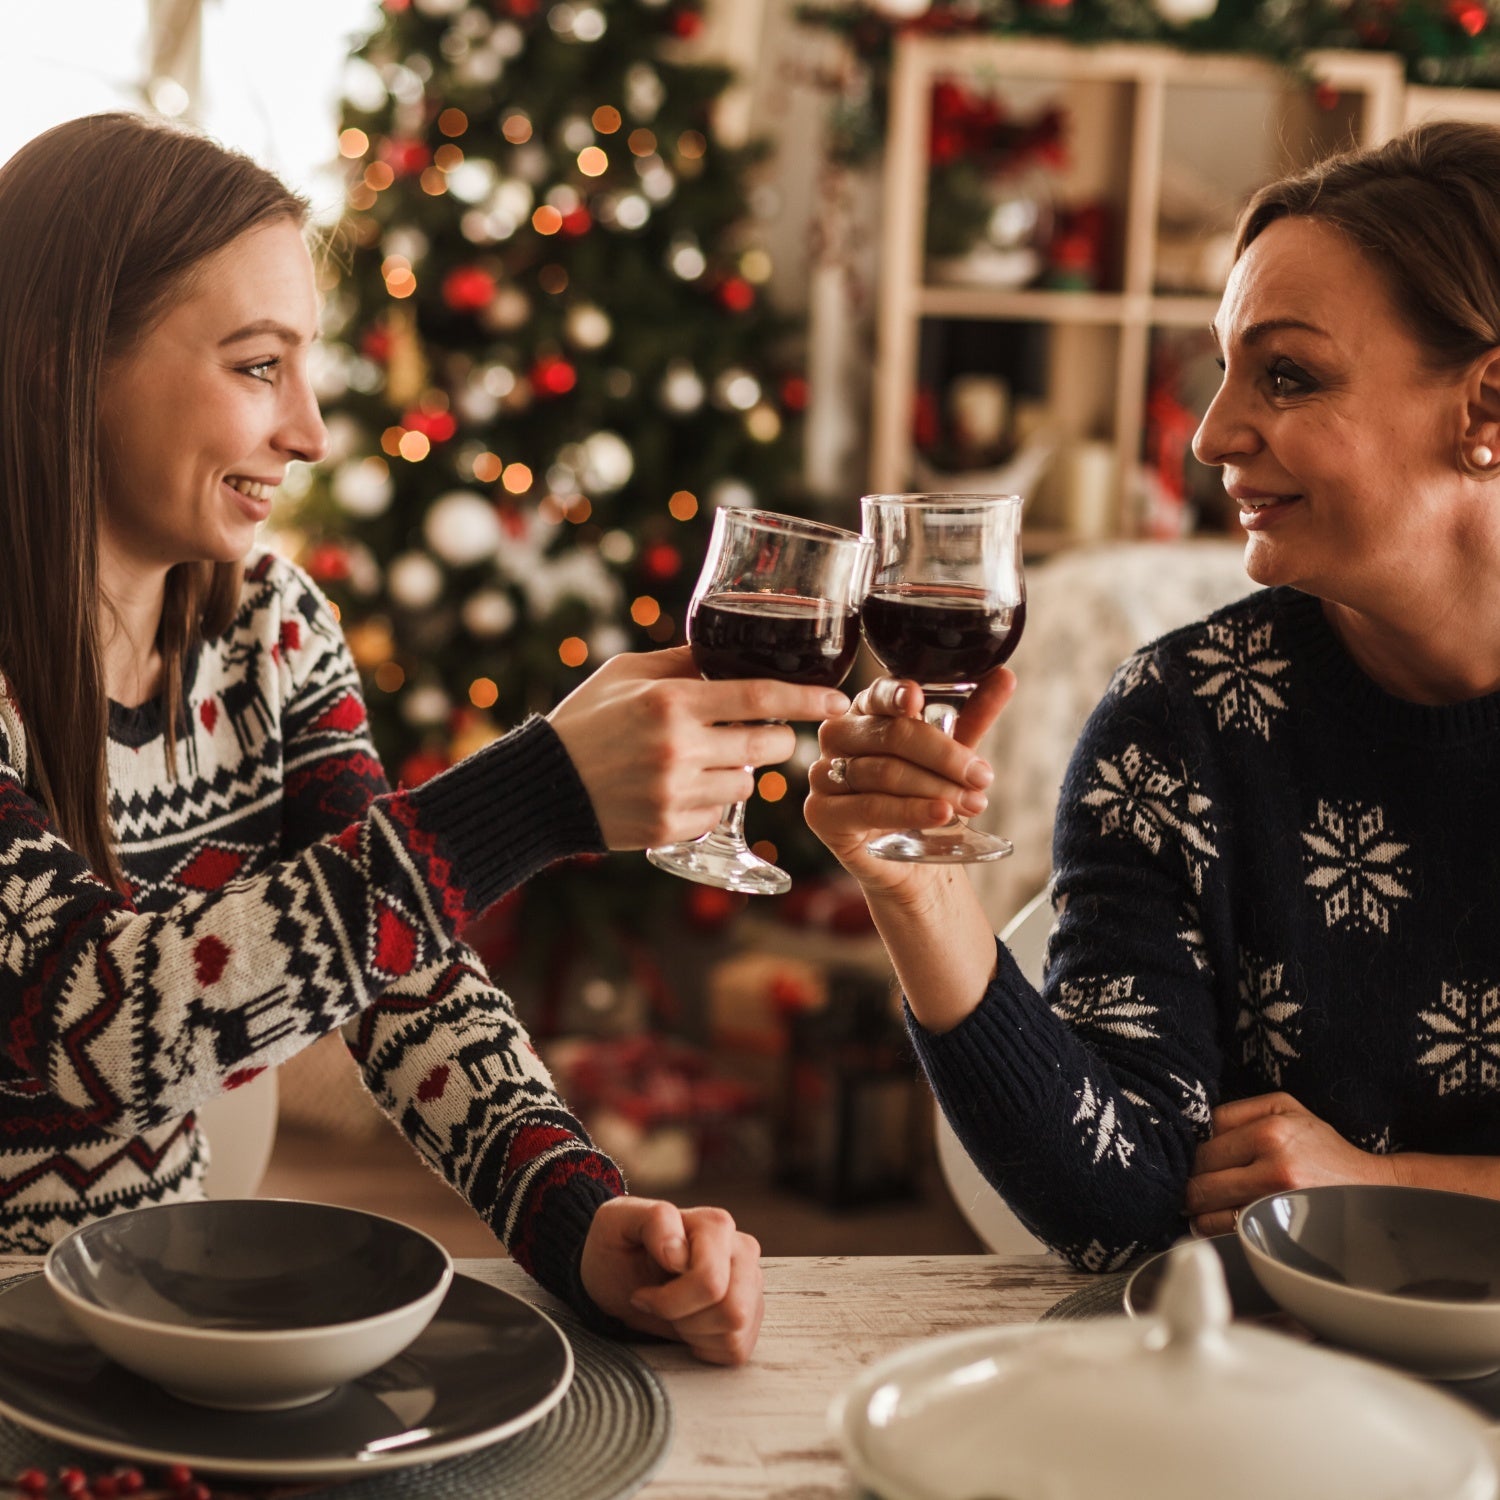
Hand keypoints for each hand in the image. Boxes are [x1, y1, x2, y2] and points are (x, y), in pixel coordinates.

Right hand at [548, 646, 849, 849]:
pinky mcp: (671, 827)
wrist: (542, 786)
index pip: (762, 697)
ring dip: (740, 771)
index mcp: (673, 701)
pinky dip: (711, 799)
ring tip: (704, 760)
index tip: (839, 701)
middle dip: (776, 740)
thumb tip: (732, 647)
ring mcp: (676, 792)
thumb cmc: (585, 720)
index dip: (808, 699)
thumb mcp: (627, 673)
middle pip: (769, 747)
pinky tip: (679, 787)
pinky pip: (720, 811)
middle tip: (761, 733)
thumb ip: (683, 661)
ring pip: (749, 784)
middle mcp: (680, 748)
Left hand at [580, 1196, 763, 1365]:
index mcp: (715, 1225)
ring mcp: (750, 1282)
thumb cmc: (617, 1247)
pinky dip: (707, 1348)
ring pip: (736, 1333)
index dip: (668, 1301)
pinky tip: (689, 1326)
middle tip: (660, 1306)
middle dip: (685, 1319)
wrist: (618, 1275)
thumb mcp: (616, 1222)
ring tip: (675, 1313)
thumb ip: (654, 1220)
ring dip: (695, 1333)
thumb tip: (679, 1251)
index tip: (641, 1293)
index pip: (710, 1282)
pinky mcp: (752, 1311)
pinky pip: (738, 1349)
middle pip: (733, 1311)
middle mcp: (742, 1249)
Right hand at [803, 667, 1013, 892]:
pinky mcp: (820, 813)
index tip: (919, 700)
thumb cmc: (926, 796)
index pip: (877, 694)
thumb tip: (1005, 676)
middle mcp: (837, 737)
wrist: (914, 860)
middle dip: (943, 756)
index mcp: (864, 711)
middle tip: (982, 776)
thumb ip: (974, 715)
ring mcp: (823, 774)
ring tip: (973, 802)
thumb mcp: (953, 754)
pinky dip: (909, 810)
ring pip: (884, 773)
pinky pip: (869, 807)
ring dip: (935, 788)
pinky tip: (940, 813)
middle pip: (889, 736)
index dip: (897, 695)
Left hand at [1185, 1091, 1397, 1236]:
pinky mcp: (1281, 1232)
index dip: (1187, 1155)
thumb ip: (1236, 1113)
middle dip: (1187, 1185)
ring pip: (1207, 1211)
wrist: (1374, 1191)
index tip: (1184, 1161)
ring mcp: (1277, 1202)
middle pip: (1199, 1179)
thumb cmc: (1322, 1148)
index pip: (1201, 1144)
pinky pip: (1226, 1233)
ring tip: (1200, 1207)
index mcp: (1270, 1130)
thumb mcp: (1284, 1110)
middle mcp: (1274, 1165)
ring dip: (1196, 1211)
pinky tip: (1216, 1223)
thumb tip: (1192, 1131)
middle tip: (1187, 1188)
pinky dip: (1212, 1230)